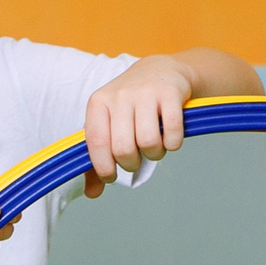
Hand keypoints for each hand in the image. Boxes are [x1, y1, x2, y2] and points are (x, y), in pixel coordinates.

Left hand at [82, 56, 193, 189]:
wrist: (161, 70)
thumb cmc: (131, 105)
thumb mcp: (109, 123)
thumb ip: (99, 158)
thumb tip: (92, 193)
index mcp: (99, 102)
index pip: (96, 142)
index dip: (103, 167)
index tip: (111, 175)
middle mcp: (120, 96)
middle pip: (123, 149)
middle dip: (131, 163)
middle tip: (136, 158)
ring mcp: (146, 93)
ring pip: (148, 143)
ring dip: (154, 154)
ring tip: (154, 146)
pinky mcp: (171, 93)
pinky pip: (172, 133)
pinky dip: (173, 144)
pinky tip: (170, 138)